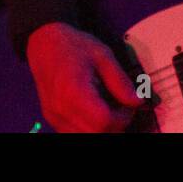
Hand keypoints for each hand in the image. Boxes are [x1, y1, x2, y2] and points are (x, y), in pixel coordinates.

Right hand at [26, 21, 143, 131]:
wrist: (45, 44)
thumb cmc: (74, 45)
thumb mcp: (103, 55)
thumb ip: (120, 81)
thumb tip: (137, 101)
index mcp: (73, 92)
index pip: (103, 121)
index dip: (123, 117)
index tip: (131, 104)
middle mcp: (60, 110)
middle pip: (96, 134)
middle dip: (117, 126)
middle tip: (124, 107)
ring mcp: (54, 118)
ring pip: (86, 137)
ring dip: (104, 129)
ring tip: (111, 108)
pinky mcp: (52, 120)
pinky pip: (76, 133)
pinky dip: (91, 128)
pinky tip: (97, 111)